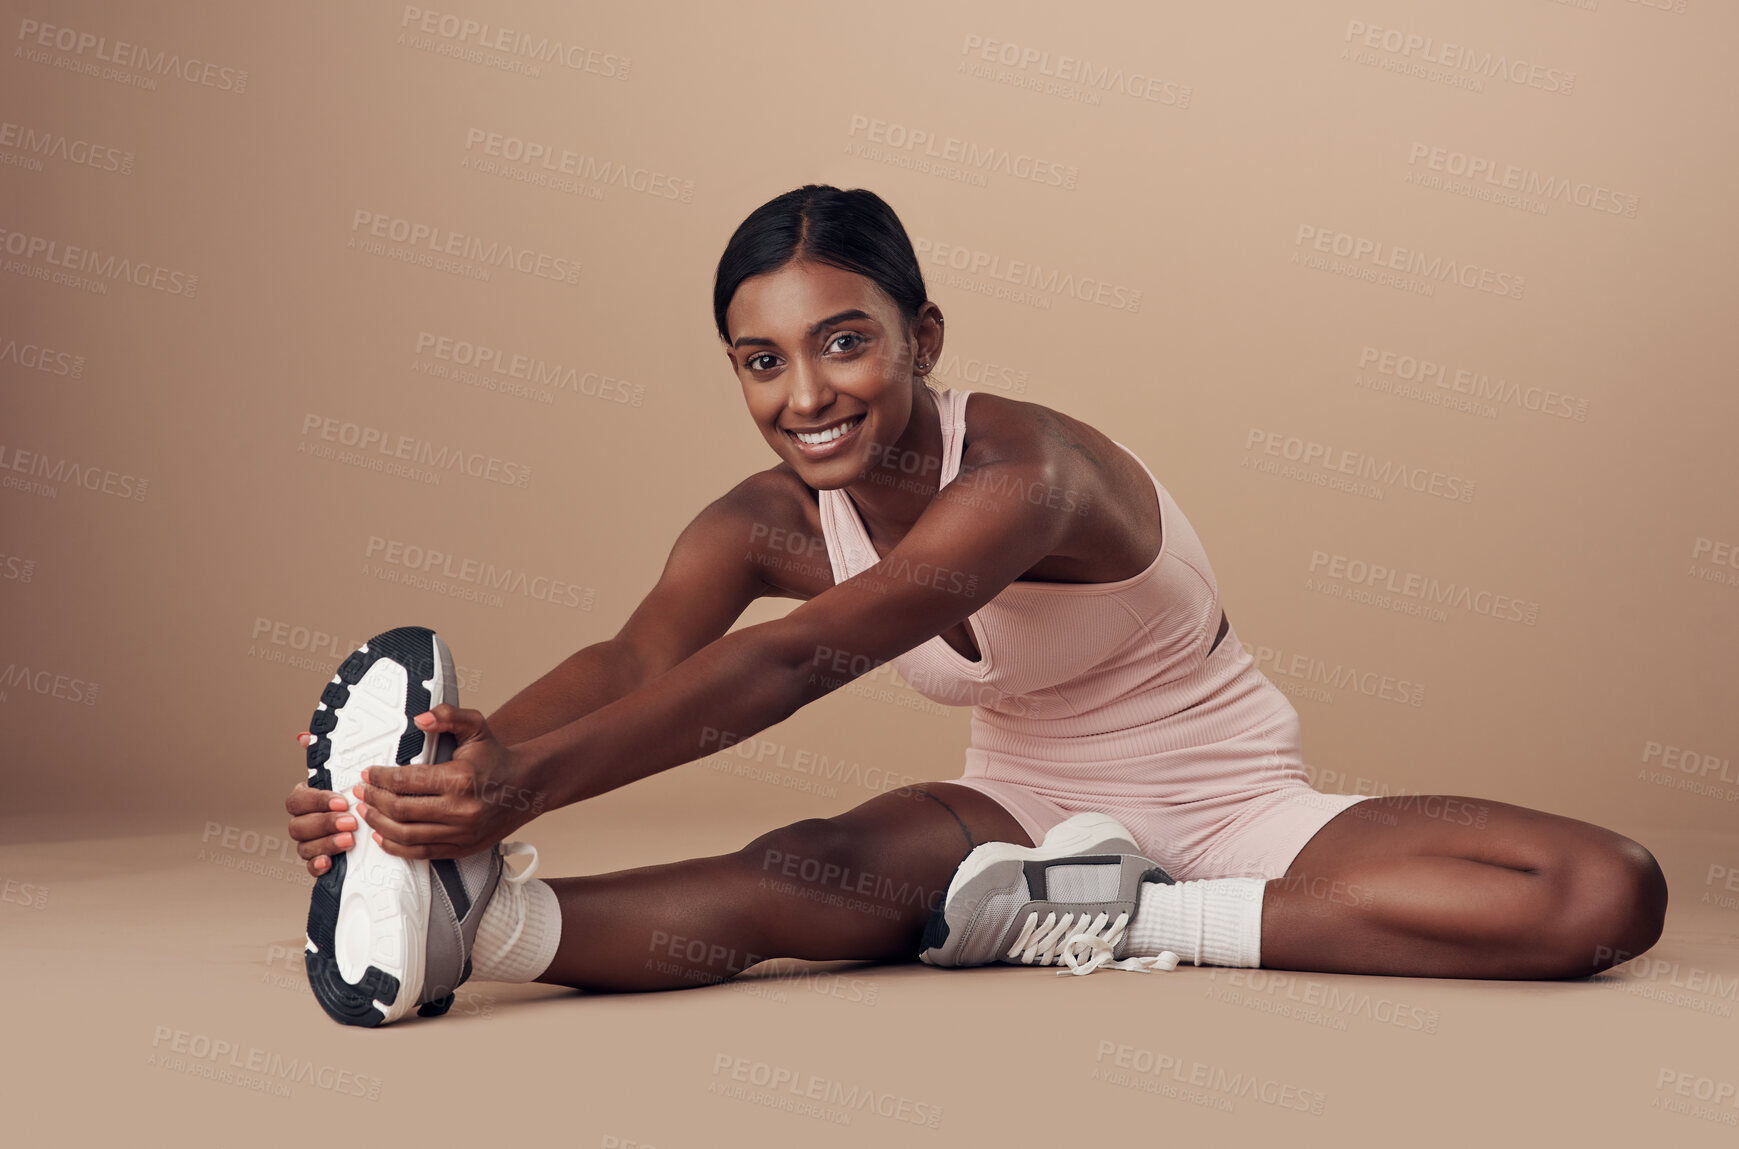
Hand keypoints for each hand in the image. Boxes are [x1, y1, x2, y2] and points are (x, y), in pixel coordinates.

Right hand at [284, 736, 355, 877]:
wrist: (375, 818)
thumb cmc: (356, 795)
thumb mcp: (347, 773)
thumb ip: (327, 756)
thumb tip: (304, 736)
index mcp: (308, 798)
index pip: (297, 800)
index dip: (317, 801)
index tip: (340, 800)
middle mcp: (305, 821)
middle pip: (298, 826)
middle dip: (324, 823)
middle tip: (350, 822)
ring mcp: (311, 842)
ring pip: (304, 846)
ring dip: (326, 843)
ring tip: (349, 840)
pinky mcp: (320, 861)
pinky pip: (310, 867)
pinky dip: (318, 865)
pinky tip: (329, 862)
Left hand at [347, 704, 543, 860]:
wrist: (527, 786)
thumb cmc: (497, 758)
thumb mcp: (476, 726)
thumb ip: (448, 716)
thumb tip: (420, 719)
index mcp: (460, 778)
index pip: (405, 781)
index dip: (379, 777)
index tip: (368, 773)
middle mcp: (461, 809)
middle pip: (400, 809)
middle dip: (373, 799)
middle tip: (362, 791)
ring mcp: (461, 833)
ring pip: (405, 834)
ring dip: (379, 823)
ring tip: (367, 811)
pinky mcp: (462, 848)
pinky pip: (420, 853)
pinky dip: (396, 847)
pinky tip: (383, 836)